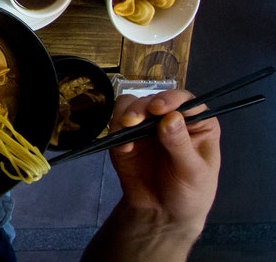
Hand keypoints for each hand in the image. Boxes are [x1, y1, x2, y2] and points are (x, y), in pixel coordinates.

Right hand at [107, 89, 220, 232]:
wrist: (161, 212)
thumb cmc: (190, 193)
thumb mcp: (193, 172)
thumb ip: (181, 145)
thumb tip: (171, 118)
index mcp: (197, 123)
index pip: (185, 101)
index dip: (170, 99)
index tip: (158, 109)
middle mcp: (171, 118)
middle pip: (153, 99)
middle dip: (142, 108)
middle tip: (133, 122)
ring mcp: (146, 125)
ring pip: (131, 104)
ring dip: (126, 114)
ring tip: (126, 131)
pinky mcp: (126, 135)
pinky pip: (116, 122)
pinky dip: (115, 130)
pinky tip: (123, 149)